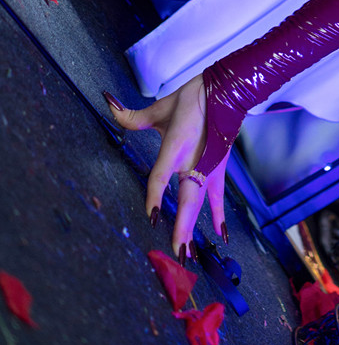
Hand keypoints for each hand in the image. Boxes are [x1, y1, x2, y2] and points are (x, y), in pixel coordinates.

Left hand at [105, 78, 230, 258]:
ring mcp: (208, 167)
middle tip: (177, 251)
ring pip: (200, 203)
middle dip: (182, 226)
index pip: (161, 176)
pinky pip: (217, 197)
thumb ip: (133, 116)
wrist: (225, 92)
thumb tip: (108, 104)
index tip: (152, 217)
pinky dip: (219, 216)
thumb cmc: (191, 98)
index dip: (155, 197)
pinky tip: (221, 236)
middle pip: (187, 199)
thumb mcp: (160, 107)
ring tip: (189, 252)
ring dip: (194, 227)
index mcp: (176, 145)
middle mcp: (193, 160)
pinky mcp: (218, 168)